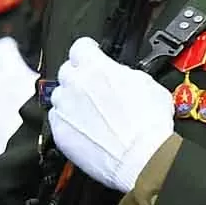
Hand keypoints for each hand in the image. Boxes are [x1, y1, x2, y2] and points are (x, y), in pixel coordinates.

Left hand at [48, 38, 175, 192]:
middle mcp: (75, 84)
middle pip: (67, 70)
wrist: (142, 157)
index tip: (92, 55)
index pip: (80, 46)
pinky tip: (84, 128)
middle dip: (79, 76)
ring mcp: (65, 108)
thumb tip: (118, 74)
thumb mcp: (146, 83)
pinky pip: (56, 119)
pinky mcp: (60, 132)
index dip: (88, 51)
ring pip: (59, 95)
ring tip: (90, 112)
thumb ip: (123, 73)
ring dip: (71, 99)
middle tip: (94, 88)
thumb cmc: (149, 124)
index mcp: (96, 67)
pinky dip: (67, 121)